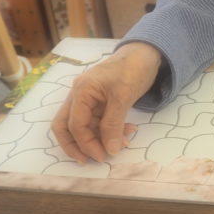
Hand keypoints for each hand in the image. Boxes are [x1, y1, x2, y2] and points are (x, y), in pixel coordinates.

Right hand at [50, 42, 161, 162]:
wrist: (146, 53)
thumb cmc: (132, 69)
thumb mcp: (123, 96)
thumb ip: (113, 124)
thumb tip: (109, 150)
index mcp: (81, 91)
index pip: (74, 124)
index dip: (86, 143)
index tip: (102, 156)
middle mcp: (80, 96)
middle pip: (67, 127)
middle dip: (79, 146)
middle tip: (95, 160)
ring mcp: (89, 99)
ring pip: (85, 126)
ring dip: (100, 138)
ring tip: (122, 143)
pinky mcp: (100, 102)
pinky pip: (98, 121)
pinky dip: (109, 130)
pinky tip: (126, 132)